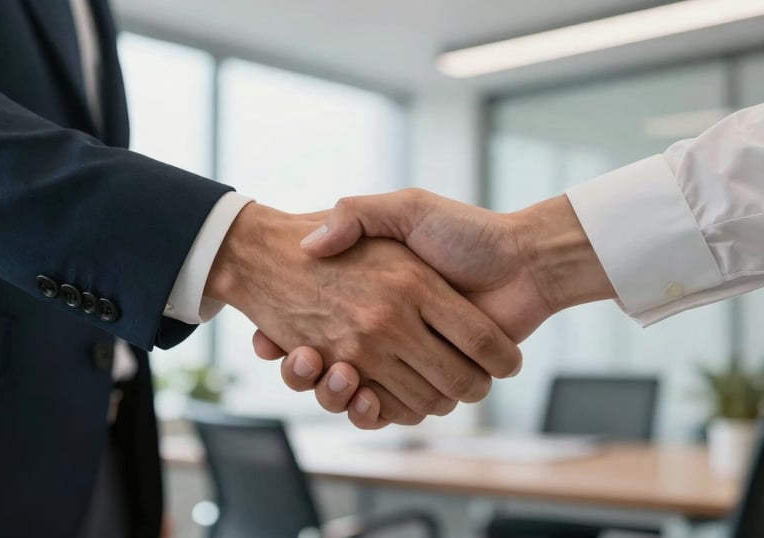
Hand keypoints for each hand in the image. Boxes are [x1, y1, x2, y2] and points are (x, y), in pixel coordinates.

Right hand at [206, 202, 521, 424]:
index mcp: (376, 296)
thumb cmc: (466, 232)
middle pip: (328, 366)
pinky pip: (394, 408)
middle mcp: (387, 330)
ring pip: (355, 393)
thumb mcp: (406, 208)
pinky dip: (375, 412)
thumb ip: (357, 214)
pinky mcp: (433, 379)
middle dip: (304, 373)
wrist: (523, 261)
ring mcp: (408, 356)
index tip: (267, 339)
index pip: (315, 322)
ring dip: (334, 396)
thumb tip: (309, 245)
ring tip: (333, 373)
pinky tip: (362, 396)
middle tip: (299, 358)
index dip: (288, 338)